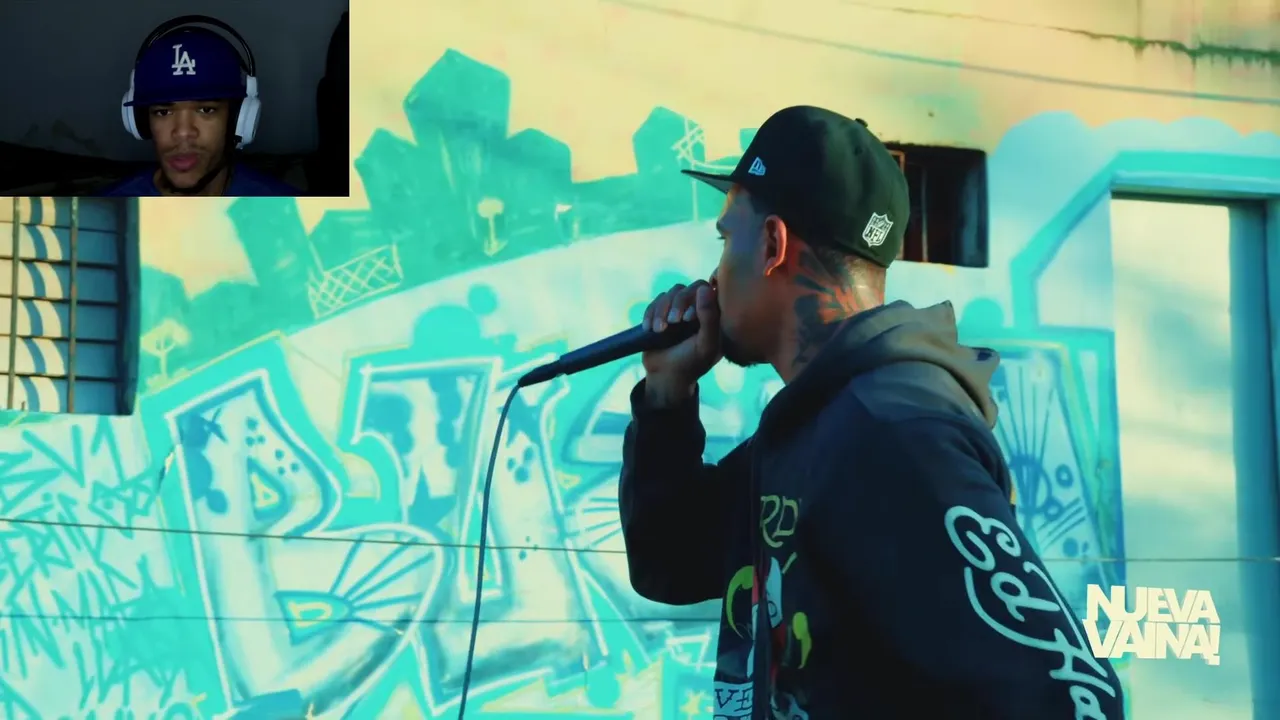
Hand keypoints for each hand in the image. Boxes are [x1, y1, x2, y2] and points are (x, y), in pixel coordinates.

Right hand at [640, 280, 721, 403]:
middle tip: (672, 322)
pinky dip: (651, 313)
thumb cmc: (692, 363)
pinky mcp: (663, 313)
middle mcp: (698, 309)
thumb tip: (705, 288)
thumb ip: (710, 318)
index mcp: (714, 315)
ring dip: (661, 310)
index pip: (707, 290)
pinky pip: (656, 301)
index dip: (696, 298)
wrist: (666, 377)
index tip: (688, 319)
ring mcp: (680, 310)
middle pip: (686, 288)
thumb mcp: (706, 344)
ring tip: (659, 330)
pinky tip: (649, 329)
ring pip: (670, 293)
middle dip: (677, 303)